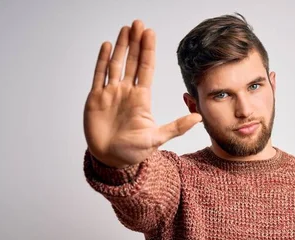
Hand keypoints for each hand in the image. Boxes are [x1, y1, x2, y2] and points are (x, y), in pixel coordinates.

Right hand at [83, 20, 201, 167]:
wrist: (111, 160)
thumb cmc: (133, 152)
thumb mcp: (157, 138)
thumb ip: (176, 127)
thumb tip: (198, 118)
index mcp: (141, 98)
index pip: (146, 68)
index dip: (148, 50)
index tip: (150, 33)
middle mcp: (126, 92)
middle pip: (131, 61)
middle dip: (135, 42)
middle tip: (138, 23)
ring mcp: (111, 94)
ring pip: (115, 64)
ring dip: (120, 46)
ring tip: (125, 29)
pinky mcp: (95, 98)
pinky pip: (99, 75)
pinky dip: (101, 60)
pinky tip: (106, 46)